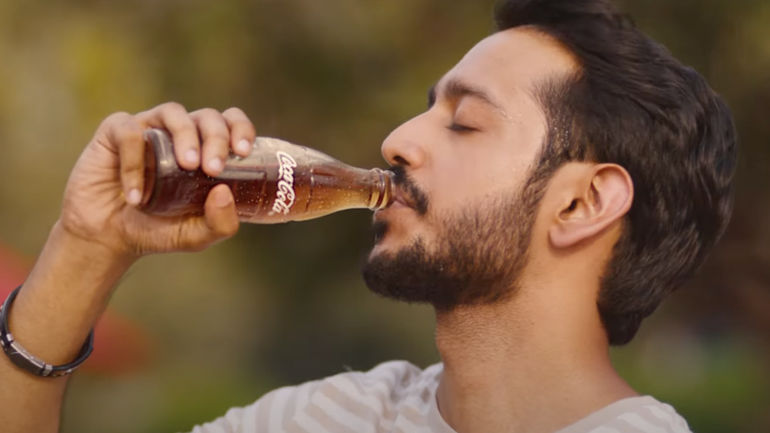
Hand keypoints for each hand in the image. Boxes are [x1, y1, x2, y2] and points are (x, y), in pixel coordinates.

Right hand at [59, 102, 255, 259]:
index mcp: (206, 149)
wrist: (108, 237)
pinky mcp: (114, 133)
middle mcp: (180, 134)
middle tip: (213, 167)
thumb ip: (219, 224)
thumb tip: (223, 192)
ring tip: (188, 165)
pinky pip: (129, 133)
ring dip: (186, 135)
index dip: (240, 128)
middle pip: (207, 116)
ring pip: (173, 112)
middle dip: (216, 137)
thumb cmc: (158, 229)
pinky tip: (136, 196)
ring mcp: (148, 130)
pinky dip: (134, 162)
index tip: (242, 152)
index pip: (230, 123)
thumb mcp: (196, 235)